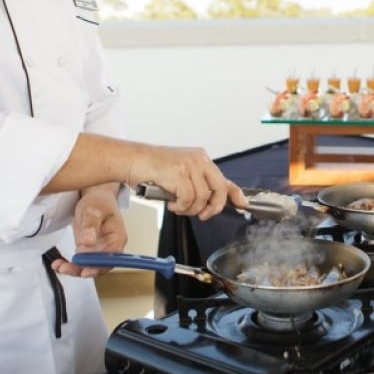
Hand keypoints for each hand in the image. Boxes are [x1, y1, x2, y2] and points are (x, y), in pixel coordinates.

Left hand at [50, 184, 127, 277]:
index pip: (111, 257)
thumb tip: (88, 241)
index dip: (100, 266)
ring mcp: (98, 249)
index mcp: (117, 237)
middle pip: (100, 265)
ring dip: (74, 269)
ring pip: (88, 266)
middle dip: (83, 270)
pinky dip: (69, 265)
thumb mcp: (94, 210)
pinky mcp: (87, 250)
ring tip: (60, 267)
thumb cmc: (100, 202)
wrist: (95, 197)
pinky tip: (59, 264)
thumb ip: (91, 225)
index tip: (86, 270)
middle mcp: (109, 246)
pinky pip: (80, 261)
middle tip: (68, 269)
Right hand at [129, 146, 247, 219]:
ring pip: (202, 198)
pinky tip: (171, 204)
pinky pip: (187, 199)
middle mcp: (198, 159)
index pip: (224, 178)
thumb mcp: (180, 174)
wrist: (131, 159)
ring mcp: (189, 165)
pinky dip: (180, 207)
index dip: (235, 194)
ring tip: (177, 207)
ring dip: (189, 209)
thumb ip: (196, 184)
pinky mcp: (178, 172)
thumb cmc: (151, 168)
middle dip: (213, 207)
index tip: (242, 204)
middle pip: (219, 189)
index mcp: (200, 158)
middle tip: (202, 215)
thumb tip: (210, 201)